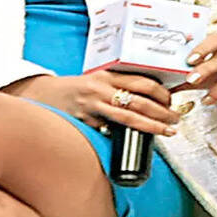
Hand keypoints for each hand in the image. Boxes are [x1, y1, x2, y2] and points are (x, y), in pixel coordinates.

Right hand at [1, 72, 179, 135]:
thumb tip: (149, 97)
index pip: (142, 82)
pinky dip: (123, 136)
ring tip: (167, 132)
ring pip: (128, 118)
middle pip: (139, 101)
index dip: (161, 93)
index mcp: (107, 75)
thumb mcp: (97, 80)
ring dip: (151, 126)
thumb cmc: (74, 89)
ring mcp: (92, 107)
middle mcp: (101, 89)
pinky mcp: (84, 122)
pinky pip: (108, 131)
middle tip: (175, 120)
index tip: (172, 102)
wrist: (41, 94)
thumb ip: (118, 85)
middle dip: (162, 112)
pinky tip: (135, 141)